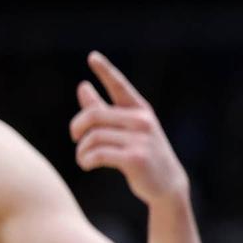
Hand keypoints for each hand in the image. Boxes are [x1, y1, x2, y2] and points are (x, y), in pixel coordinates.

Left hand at [69, 51, 188, 205]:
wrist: (168, 185)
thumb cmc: (144, 155)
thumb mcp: (127, 131)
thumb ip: (103, 110)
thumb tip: (83, 86)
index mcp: (141, 111)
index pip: (120, 86)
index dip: (105, 71)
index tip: (93, 57)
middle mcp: (142, 121)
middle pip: (94, 116)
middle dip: (77, 126)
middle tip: (74, 137)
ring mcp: (141, 140)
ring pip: (94, 137)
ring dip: (82, 150)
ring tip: (83, 158)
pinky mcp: (135, 158)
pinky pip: (98, 154)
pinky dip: (86, 160)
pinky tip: (87, 164)